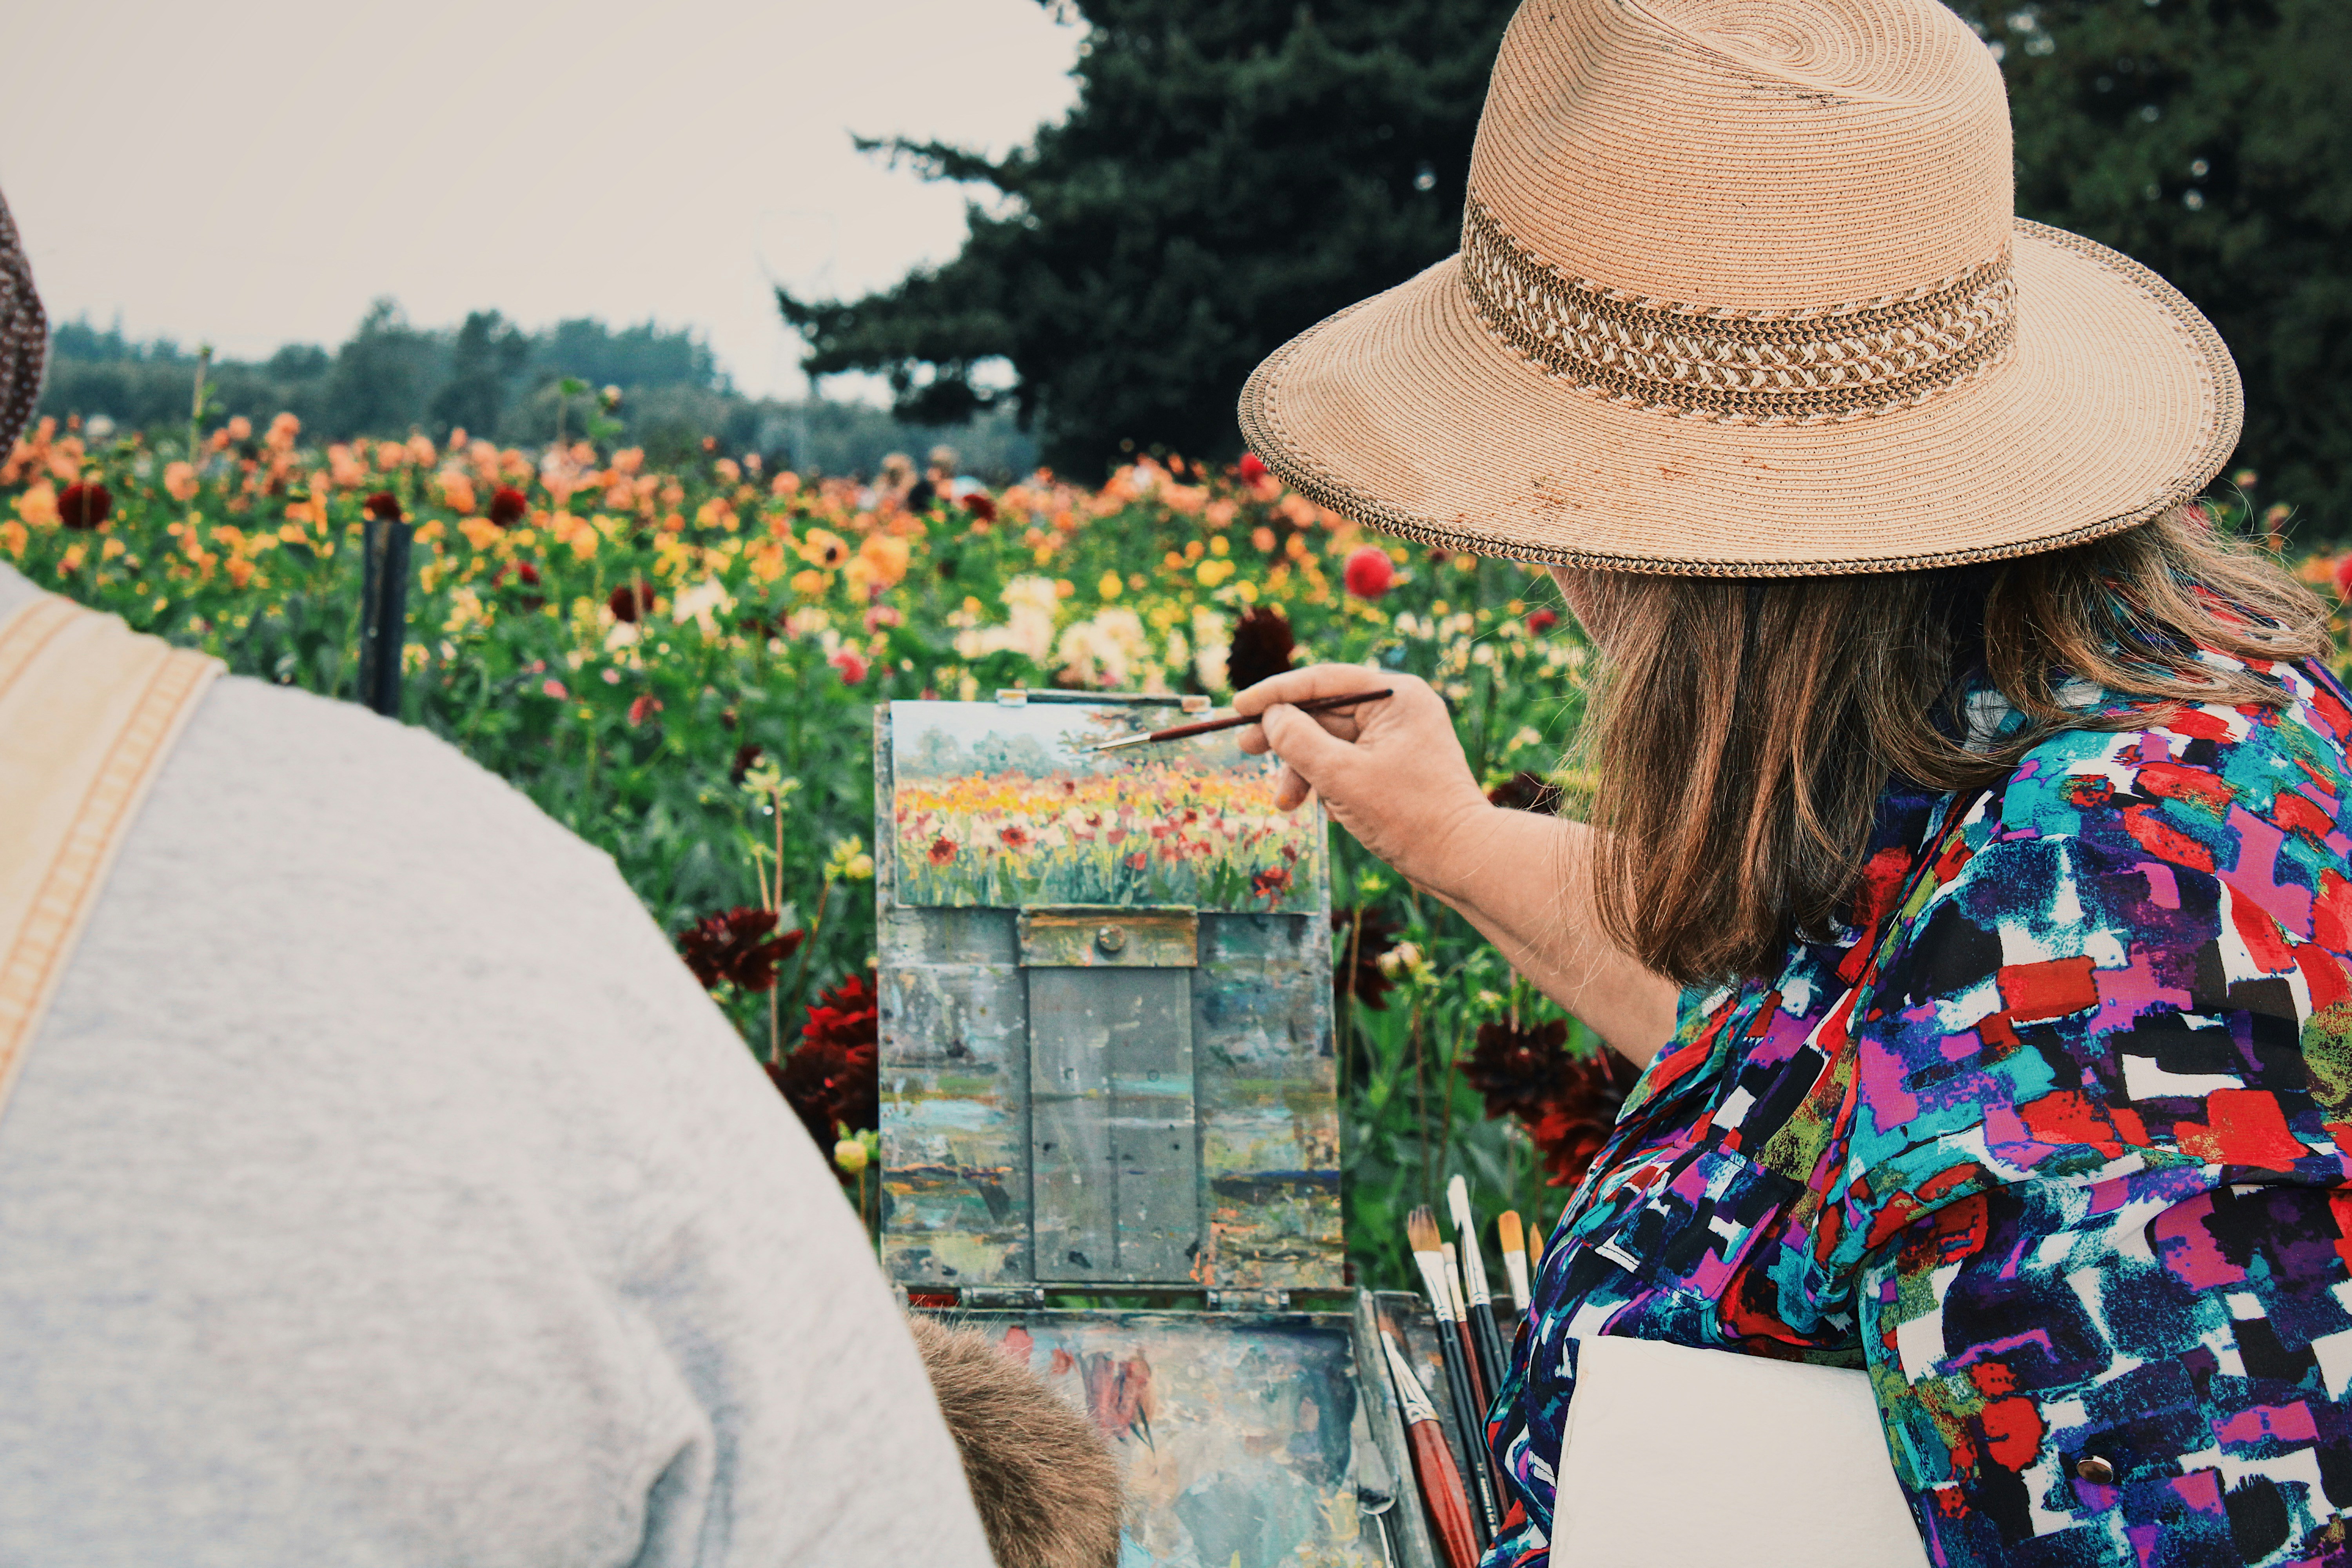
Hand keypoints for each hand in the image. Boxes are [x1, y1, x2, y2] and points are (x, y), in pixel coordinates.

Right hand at [1233, 665, 1493, 899]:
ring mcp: (1398, 739)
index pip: (1325, 681)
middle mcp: (1399, 709)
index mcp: (1396, 697)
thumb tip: (1271, 717)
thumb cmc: (1407, 816)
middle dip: (1286, 736)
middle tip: (1246, 748)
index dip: (1276, 693)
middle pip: (1325, 711)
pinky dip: (1325, 782)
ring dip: (1303, 769)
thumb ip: (1298, 740)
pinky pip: (1346, 763)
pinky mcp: (1394, 767)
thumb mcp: (1340, 776)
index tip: (1238, 706)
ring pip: (1332, 742)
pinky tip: (1319, 807)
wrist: (1461, 860)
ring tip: (1285, 803)